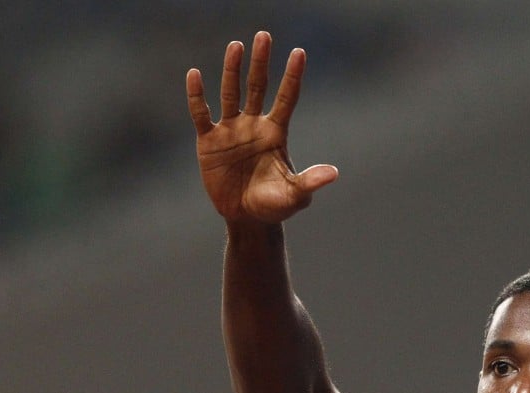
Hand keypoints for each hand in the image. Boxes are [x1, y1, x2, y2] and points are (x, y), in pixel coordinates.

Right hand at [187, 31, 337, 227]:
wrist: (246, 219)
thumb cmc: (274, 206)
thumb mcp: (294, 195)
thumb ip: (310, 181)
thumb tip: (333, 173)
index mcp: (276, 133)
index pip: (287, 98)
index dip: (293, 76)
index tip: (299, 52)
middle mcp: (254, 125)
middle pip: (258, 87)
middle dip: (261, 62)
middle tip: (264, 35)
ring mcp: (231, 130)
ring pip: (231, 93)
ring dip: (232, 70)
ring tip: (235, 46)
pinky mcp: (209, 141)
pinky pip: (201, 114)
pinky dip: (197, 96)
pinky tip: (195, 74)